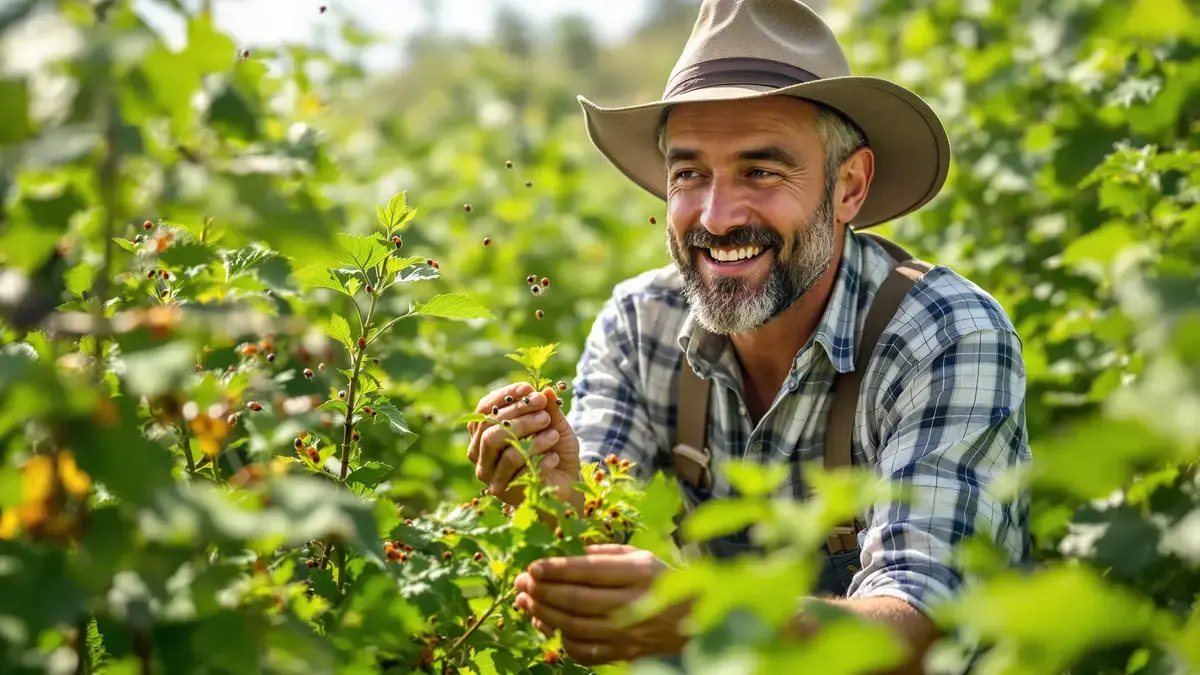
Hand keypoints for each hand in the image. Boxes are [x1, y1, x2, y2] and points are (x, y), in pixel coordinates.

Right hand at [466, 382, 580, 506]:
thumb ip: (547, 408)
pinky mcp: (507, 494)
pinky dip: (541, 461)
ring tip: (553, 434)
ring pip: (507, 453)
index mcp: (484, 434)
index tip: (528, 388)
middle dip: (519, 416)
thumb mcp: (554, 425)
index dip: (504, 397)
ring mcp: (491, 476)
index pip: (484, 411)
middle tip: (544, 412)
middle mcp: (480, 455)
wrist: (567, 483)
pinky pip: (522, 473)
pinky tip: (554, 457)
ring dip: (533, 440)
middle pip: (491, 432)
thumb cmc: (555, 449)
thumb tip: (546, 390)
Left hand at [514, 544, 691, 665]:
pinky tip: (546, 624)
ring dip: (544, 614)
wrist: (695, 623)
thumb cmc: (663, 581)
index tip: (533, 567)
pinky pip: (584, 651)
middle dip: (543, 591)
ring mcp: (628, 633)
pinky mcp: (624, 654)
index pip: (591, 570)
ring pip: (576, 627)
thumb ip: (606, 552)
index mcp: (640, 572)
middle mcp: (634, 603)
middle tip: (521, 583)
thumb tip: (568, 551)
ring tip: (525, 601)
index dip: (559, 569)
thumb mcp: (642, 556)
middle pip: (578, 600)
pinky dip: (560, 639)